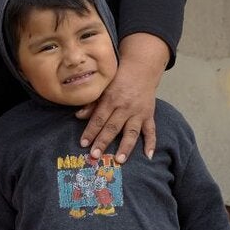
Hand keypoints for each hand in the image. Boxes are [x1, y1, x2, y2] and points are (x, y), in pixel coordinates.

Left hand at [77, 33, 167, 161]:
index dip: (90, 131)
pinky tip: (149, 156)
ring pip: (132, 131)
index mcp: (111, 99)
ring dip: (126, 146)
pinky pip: (151, 131)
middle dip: (103, 142)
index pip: (99, 118)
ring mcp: (138, 112)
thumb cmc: (118, 79)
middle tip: (95, 156)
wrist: (141, 69)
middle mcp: (125, 107)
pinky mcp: (149, 115)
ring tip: (119, 160)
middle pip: (113, 127)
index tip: (83, 143)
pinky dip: (151, 143)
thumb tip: (78, 116)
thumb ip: (92, 102)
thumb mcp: (103, 86)